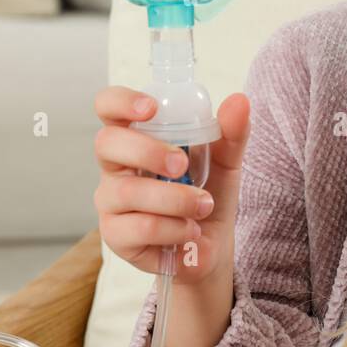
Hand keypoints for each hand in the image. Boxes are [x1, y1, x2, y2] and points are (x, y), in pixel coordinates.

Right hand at [92, 85, 250, 283]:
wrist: (212, 245)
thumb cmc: (208, 193)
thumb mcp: (226, 161)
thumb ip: (232, 132)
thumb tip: (239, 101)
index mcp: (136, 138)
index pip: (109, 108)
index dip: (121, 101)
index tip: (151, 107)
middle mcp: (116, 167)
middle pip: (107, 144)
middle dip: (149, 151)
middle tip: (183, 165)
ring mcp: (111, 203)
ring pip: (129, 192)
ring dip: (176, 199)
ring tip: (204, 205)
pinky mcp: (116, 237)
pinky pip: (141, 228)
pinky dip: (176, 228)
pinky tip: (191, 230)